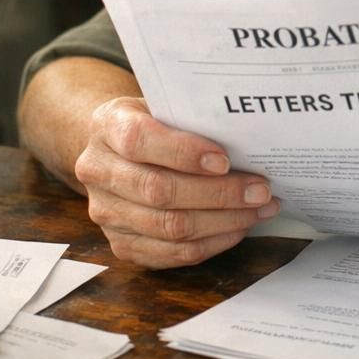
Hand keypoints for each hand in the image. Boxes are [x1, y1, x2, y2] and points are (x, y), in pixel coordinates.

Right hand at [73, 97, 277, 267]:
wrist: (118, 149)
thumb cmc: (155, 123)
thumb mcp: (165, 105)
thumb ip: (193, 119)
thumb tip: (249, 142)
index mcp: (107, 126)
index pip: (140, 140)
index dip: (184, 152)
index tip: (225, 160)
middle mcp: (98, 171)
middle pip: (159, 190)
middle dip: (219, 193)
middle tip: (260, 190)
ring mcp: (106, 212)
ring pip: (169, 226)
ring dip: (223, 221)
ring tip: (259, 209)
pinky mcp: (121, 244)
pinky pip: (171, 253)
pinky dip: (212, 243)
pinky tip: (238, 228)